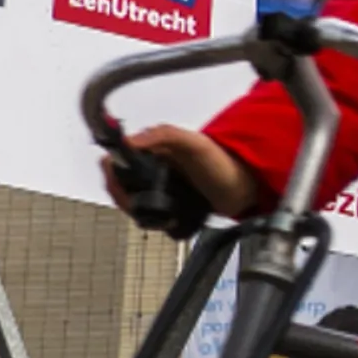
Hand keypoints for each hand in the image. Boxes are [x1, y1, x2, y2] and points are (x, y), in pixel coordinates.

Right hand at [110, 122, 268, 220]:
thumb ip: (164, 136)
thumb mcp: (193, 143)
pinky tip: (165, 222)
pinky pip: (149, 215)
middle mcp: (152, 166)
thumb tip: (129, 141)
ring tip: (156, 214)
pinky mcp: (169, 204)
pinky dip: (152, 220)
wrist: (245, 187)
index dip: (112, 173)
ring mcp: (160, 186)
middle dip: (124, 198)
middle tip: (138, 206)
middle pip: (119, 184)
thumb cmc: (223, 161)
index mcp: (153, 148)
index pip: (117, 159)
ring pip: (132, 202)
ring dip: (138, 211)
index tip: (119, 186)